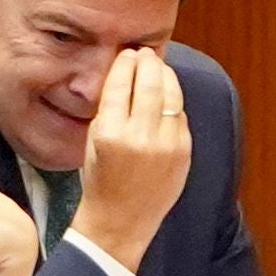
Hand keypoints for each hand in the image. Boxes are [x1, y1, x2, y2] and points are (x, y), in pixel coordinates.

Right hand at [72, 48, 191, 272]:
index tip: (126, 54)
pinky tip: (167, 95)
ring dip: (165, 76)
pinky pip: (180, 116)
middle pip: (149, 83)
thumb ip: (109, 109)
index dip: (125, 64)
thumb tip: (126, 75)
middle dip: (148, 62)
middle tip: (145, 54)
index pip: (120, 84)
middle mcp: (140, 137)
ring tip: (158, 67)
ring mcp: (166, 145)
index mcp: (110, 134)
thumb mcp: (92, 142)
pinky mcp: (183, 153)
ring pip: (171, 95)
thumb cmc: (100, 182)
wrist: (120, 221)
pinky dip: (173, 102)